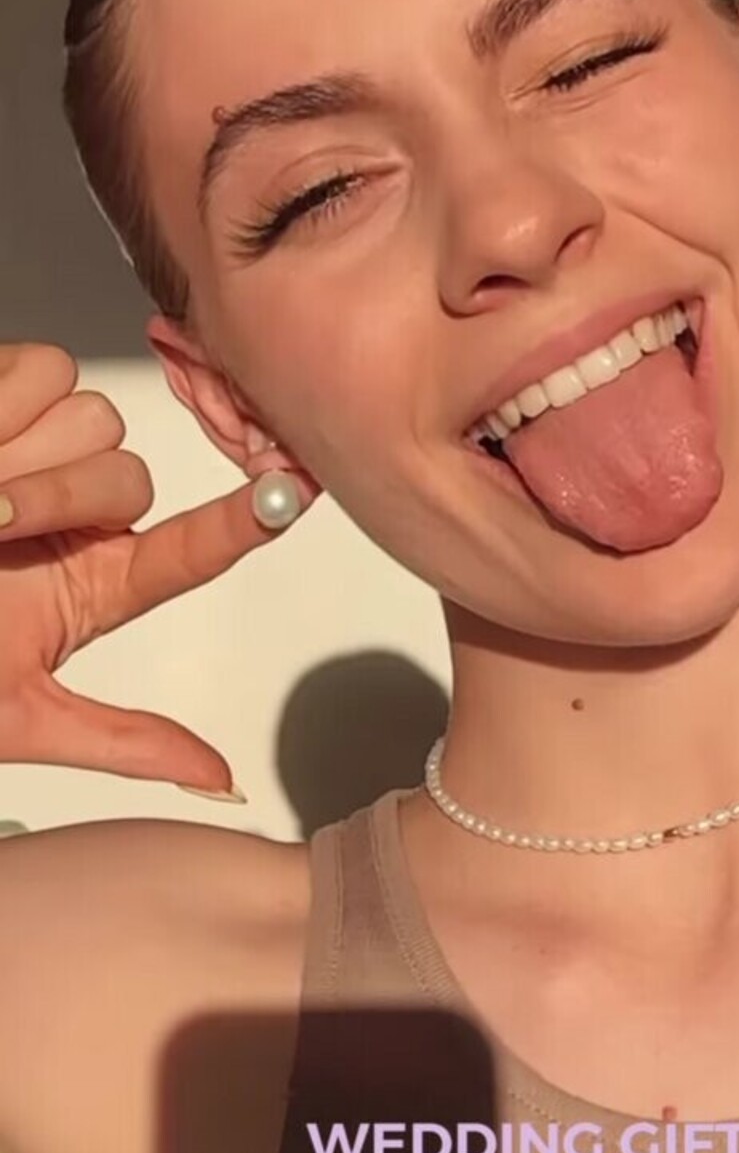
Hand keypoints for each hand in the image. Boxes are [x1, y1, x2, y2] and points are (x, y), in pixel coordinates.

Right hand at [0, 343, 318, 790]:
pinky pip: (39, 371)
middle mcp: (71, 514)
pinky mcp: (0, 397)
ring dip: (27, 460)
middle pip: (128, 471)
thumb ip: (119, 738)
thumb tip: (217, 781)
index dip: (242, 522)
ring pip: (90, 420)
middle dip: (64, 498)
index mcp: (86, 582)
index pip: (187, 550)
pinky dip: (2, 407)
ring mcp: (33, 451)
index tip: (295, 496)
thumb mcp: (18, 715)